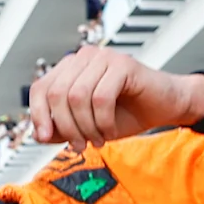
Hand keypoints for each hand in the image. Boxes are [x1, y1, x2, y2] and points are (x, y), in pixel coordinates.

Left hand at [29, 47, 203, 142]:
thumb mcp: (86, 125)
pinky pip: (101, 98)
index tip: (45, 138)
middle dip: (66, 127)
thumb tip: (38, 134)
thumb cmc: (127, 113)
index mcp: (70, 68)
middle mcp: (84, 57)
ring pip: (77, 97)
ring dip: (86, 127)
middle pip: (57, 93)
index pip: (40, 88)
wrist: (165, 106)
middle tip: (79, 145)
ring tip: (98, 139)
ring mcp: (103, 57)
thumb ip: (61, 127)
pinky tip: (110, 131)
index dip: (38, 115)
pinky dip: (104, 122)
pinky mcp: (123, 64)